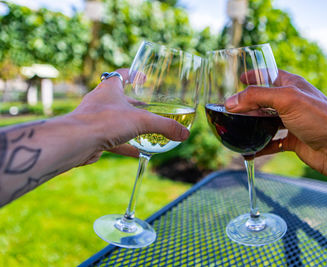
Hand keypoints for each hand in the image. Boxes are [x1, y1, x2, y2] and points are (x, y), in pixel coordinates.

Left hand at [70, 68, 188, 164]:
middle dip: (133, 102)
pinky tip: (140, 152)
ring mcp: (95, 119)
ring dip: (129, 124)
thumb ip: (165, 126)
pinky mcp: (93, 136)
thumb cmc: (105, 122)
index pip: (121, 74)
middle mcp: (100, 101)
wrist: (76, 142)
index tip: (143, 77)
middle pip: (119, 98)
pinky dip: (127, 144)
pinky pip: (113, 139)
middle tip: (148, 106)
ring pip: (115, 119)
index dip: (133, 74)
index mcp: (110, 88)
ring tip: (145, 128)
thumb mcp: (141, 121)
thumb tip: (185, 134)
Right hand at [225, 69, 326, 176]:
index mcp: (293, 85)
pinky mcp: (294, 140)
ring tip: (236, 128)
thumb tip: (230, 102)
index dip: (255, 75)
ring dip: (252, 125)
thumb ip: (256, 97)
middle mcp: (293, 102)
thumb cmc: (319, 119)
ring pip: (267, 121)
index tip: (240, 79)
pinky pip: (273, 142)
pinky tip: (249, 151)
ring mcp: (293, 121)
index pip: (270, 74)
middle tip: (231, 109)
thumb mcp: (286, 99)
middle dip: (248, 104)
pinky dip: (260, 146)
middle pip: (265, 100)